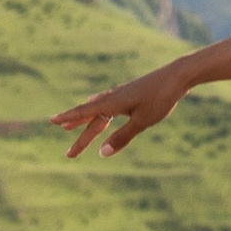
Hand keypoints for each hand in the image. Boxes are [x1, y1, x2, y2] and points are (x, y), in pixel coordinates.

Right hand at [53, 56, 197, 159]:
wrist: (179, 75)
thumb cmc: (161, 98)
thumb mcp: (142, 121)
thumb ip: (122, 137)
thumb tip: (101, 154)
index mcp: (113, 103)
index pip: (85, 113)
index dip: (68, 118)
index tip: (51, 121)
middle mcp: (114, 97)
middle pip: (92, 119)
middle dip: (80, 136)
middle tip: (69, 155)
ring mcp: (123, 94)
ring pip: (99, 110)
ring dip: (86, 121)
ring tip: (72, 126)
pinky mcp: (133, 93)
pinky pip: (109, 103)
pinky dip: (100, 109)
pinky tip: (100, 105)